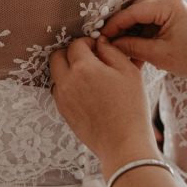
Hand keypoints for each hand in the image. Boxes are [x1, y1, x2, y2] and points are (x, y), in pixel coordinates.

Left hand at [50, 37, 158, 174]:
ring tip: (88, 77)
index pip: (76, 44)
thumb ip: (112, 51)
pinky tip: (86, 92)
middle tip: (88, 59)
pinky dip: (68, 86)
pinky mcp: (63, 112)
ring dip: (67, 70)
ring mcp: (62, 98)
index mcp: (84, 68)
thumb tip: (99, 43)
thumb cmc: (131, 107)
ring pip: (56, 74)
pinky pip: (59, 91)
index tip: (98, 48)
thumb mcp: (129, 72)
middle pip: (57, 56)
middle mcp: (67, 81)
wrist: (124, 144)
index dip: (88, 42)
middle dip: (71, 53)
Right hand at [101, 0, 186, 80]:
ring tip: (123, 47)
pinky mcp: (182, 6)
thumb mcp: (160, 56)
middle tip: (108, 43)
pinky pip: (157, 14)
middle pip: (138, 9)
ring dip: (134, 28)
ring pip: (146, 12)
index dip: (114, 25)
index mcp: (171, 4)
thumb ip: (132, 47)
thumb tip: (109, 44)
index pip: (133, 11)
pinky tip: (138, 43)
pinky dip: (147, 27)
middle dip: (123, 27)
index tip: (100, 37)